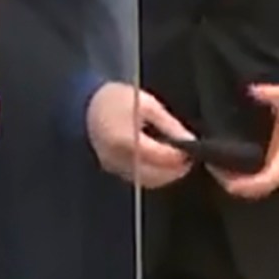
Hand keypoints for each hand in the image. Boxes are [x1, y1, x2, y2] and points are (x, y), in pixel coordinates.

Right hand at [83, 81, 198, 189]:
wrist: (85, 104)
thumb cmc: (115, 99)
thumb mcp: (146, 104)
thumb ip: (168, 124)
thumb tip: (188, 139)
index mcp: (126, 139)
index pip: (160, 156)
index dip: (179, 156)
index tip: (193, 150)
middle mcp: (118, 158)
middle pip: (155, 174)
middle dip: (175, 169)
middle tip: (189, 158)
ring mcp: (113, 166)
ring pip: (148, 180)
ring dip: (166, 174)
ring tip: (178, 161)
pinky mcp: (112, 169)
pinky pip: (138, 177)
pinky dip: (153, 173)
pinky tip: (161, 163)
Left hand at [209, 84, 278, 199]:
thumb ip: (276, 93)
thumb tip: (255, 91)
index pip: (270, 178)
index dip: (250, 184)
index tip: (231, 183)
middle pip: (258, 189)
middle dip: (235, 185)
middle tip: (212, 169)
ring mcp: (277, 172)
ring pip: (254, 189)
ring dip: (233, 183)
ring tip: (211, 166)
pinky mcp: (270, 170)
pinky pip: (252, 183)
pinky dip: (236, 180)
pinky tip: (219, 167)